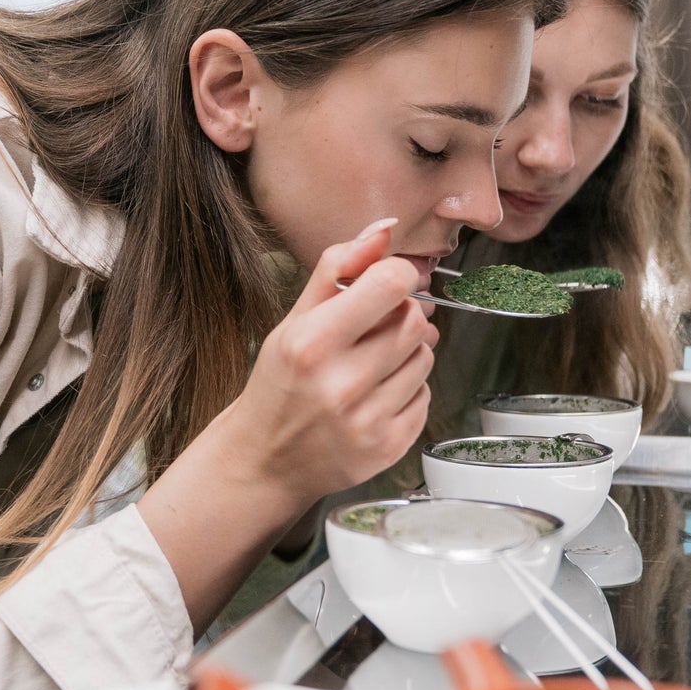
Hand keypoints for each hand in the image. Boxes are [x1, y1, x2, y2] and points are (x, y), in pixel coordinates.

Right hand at [139, 220, 435, 631]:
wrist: (264, 460)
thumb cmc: (279, 384)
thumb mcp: (294, 320)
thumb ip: (339, 268)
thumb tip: (385, 229)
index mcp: (312, 344)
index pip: (390, 286)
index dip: (398, 276)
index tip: (387, 283)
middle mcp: (340, 384)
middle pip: (415, 322)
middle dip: (403, 316)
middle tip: (376, 327)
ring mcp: (367, 422)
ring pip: (426, 359)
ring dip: (408, 353)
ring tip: (373, 364)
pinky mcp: (388, 449)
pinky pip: (426, 397)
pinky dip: (409, 390)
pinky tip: (377, 394)